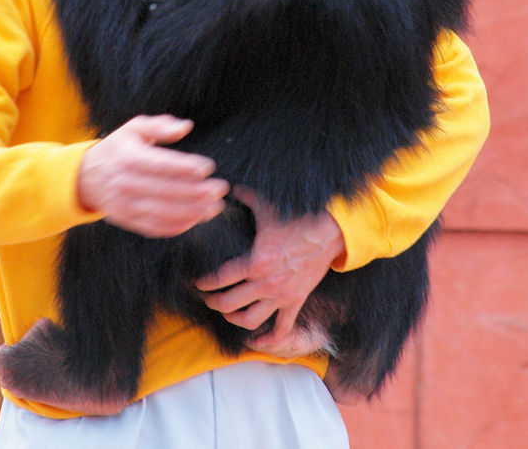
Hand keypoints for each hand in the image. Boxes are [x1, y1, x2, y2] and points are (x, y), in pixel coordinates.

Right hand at [78, 115, 228, 237]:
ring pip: (163, 213)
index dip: (186, 167)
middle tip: (221, 188)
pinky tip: (198, 218)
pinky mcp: (127, 220)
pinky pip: (155, 227)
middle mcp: (125, 183)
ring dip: (193, 212)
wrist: (85, 176)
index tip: (208, 167)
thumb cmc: (118, 148)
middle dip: (197, 192)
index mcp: (128, 158)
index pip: (161, 164)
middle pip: (166, 191)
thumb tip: (185, 127)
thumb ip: (160, 126)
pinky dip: (179, 226)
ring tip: (216, 207)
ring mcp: (125, 205)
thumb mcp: (134, 128)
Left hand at [196, 187, 345, 353]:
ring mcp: (281, 296)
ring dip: (233, 318)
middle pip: (229, 303)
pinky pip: (282, 329)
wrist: (329, 233)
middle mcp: (266, 283)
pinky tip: (257, 340)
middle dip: (213, 302)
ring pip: (250, 319)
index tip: (197, 282)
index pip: (220, 278)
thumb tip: (227, 186)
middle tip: (206, 298)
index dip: (204, 282)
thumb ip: (245, 196)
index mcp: (256, 261)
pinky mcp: (295, 302)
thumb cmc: (297, 218)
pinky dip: (269, 339)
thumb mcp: (267, 206)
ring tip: (227, 312)